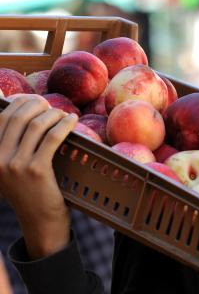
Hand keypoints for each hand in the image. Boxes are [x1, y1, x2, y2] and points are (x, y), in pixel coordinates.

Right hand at [0, 95, 77, 258]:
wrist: (39, 221)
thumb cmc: (28, 190)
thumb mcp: (8, 167)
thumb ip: (7, 140)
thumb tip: (0, 95)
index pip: (2, 118)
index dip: (19, 103)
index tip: (33, 99)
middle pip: (18, 117)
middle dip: (37, 105)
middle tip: (50, 106)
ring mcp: (16, 165)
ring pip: (37, 125)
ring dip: (53, 114)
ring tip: (63, 114)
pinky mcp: (36, 170)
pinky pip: (52, 137)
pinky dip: (64, 124)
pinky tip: (72, 120)